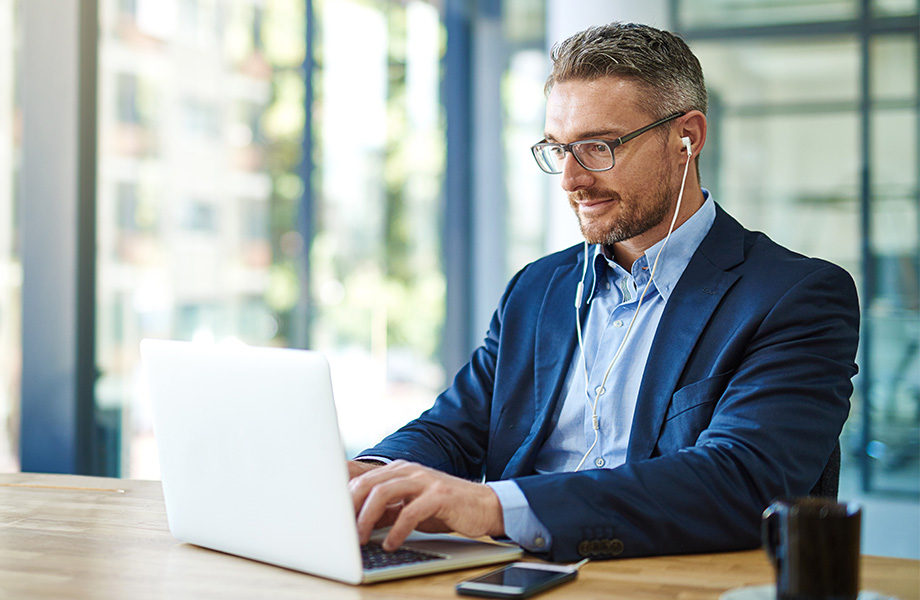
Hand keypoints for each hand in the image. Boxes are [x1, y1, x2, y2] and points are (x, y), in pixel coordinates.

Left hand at [348, 460, 504, 550]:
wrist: (484, 506)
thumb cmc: (445, 508)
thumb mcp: (410, 506)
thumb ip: (387, 509)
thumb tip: (356, 523)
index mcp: (399, 470)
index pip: (363, 478)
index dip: (344, 497)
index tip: (332, 518)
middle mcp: (410, 471)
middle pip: (369, 482)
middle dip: (351, 508)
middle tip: (341, 532)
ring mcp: (425, 481)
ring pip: (384, 492)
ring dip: (367, 518)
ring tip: (360, 539)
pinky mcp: (440, 495)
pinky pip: (411, 511)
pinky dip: (396, 529)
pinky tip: (391, 543)